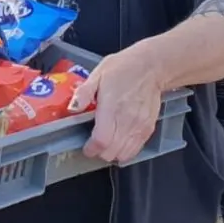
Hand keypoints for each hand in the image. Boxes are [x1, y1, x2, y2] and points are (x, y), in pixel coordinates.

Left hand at [70, 42, 164, 164]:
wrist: (151, 67)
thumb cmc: (124, 68)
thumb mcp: (98, 74)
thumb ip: (84, 93)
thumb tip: (72, 108)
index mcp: (111, 108)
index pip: (101, 140)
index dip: (91, 149)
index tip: (86, 146)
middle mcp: (127, 121)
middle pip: (111, 152)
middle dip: (99, 152)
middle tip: (94, 143)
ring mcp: (139, 126)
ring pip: (124, 155)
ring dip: (112, 153)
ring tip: (107, 143)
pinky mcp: (148, 129)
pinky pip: (136, 150)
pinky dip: (126, 151)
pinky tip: (119, 141)